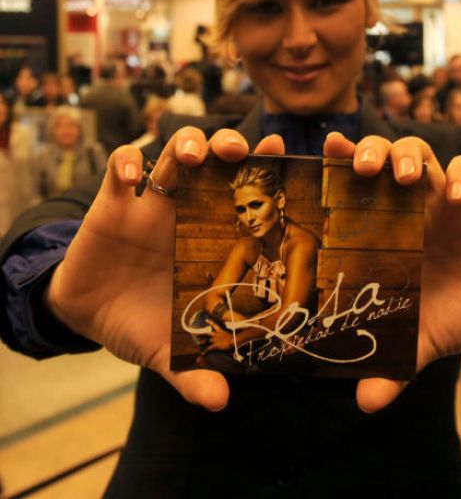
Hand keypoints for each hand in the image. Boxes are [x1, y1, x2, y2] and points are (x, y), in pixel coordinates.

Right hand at [45, 128, 283, 411]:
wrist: (88, 314)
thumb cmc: (140, 322)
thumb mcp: (166, 349)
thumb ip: (193, 370)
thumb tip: (221, 401)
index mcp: (208, 239)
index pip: (242, 197)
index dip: (265, 176)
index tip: (286, 160)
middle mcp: (187, 212)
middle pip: (214, 162)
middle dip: (228, 146)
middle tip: (240, 151)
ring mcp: (150, 203)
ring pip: (173, 153)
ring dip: (187, 144)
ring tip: (195, 155)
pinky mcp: (112, 204)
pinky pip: (119, 167)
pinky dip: (126, 164)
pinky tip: (133, 178)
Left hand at [201, 319, 234, 353]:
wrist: (234, 341)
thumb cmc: (235, 338)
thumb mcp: (232, 335)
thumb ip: (230, 335)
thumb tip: (233, 336)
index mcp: (221, 331)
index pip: (214, 325)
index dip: (210, 322)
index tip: (206, 320)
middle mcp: (216, 334)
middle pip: (207, 333)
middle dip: (202, 334)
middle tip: (197, 334)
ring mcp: (215, 340)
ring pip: (206, 341)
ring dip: (202, 342)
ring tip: (199, 343)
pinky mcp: (215, 345)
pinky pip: (208, 349)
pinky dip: (205, 352)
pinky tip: (203, 354)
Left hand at [322, 133, 460, 412]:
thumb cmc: (448, 309)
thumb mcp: (420, 338)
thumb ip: (394, 363)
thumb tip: (365, 404)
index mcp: (381, 227)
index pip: (350, 185)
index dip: (333, 167)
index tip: (317, 156)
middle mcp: (405, 203)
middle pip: (380, 156)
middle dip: (368, 152)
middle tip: (360, 168)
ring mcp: (439, 195)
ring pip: (418, 154)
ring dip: (407, 159)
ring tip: (404, 178)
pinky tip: (456, 197)